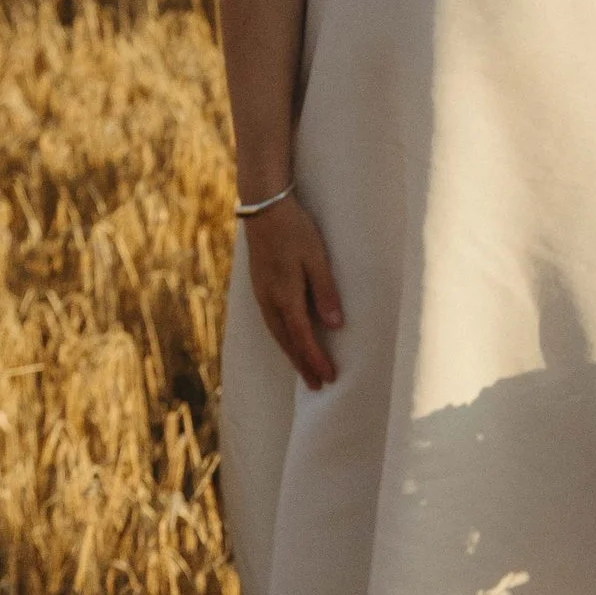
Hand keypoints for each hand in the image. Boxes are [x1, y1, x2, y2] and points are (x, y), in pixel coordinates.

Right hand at [243, 194, 343, 386]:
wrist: (263, 208)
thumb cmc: (295, 230)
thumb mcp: (316, 258)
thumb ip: (325, 292)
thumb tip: (335, 326)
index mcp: (285, 297)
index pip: (302, 338)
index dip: (315, 360)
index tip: (329, 379)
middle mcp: (270, 301)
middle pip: (287, 342)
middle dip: (303, 364)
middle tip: (317, 385)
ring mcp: (261, 294)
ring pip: (277, 334)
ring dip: (292, 353)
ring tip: (305, 370)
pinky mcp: (260, 287)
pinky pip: (271, 322)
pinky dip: (283, 338)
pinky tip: (289, 339)